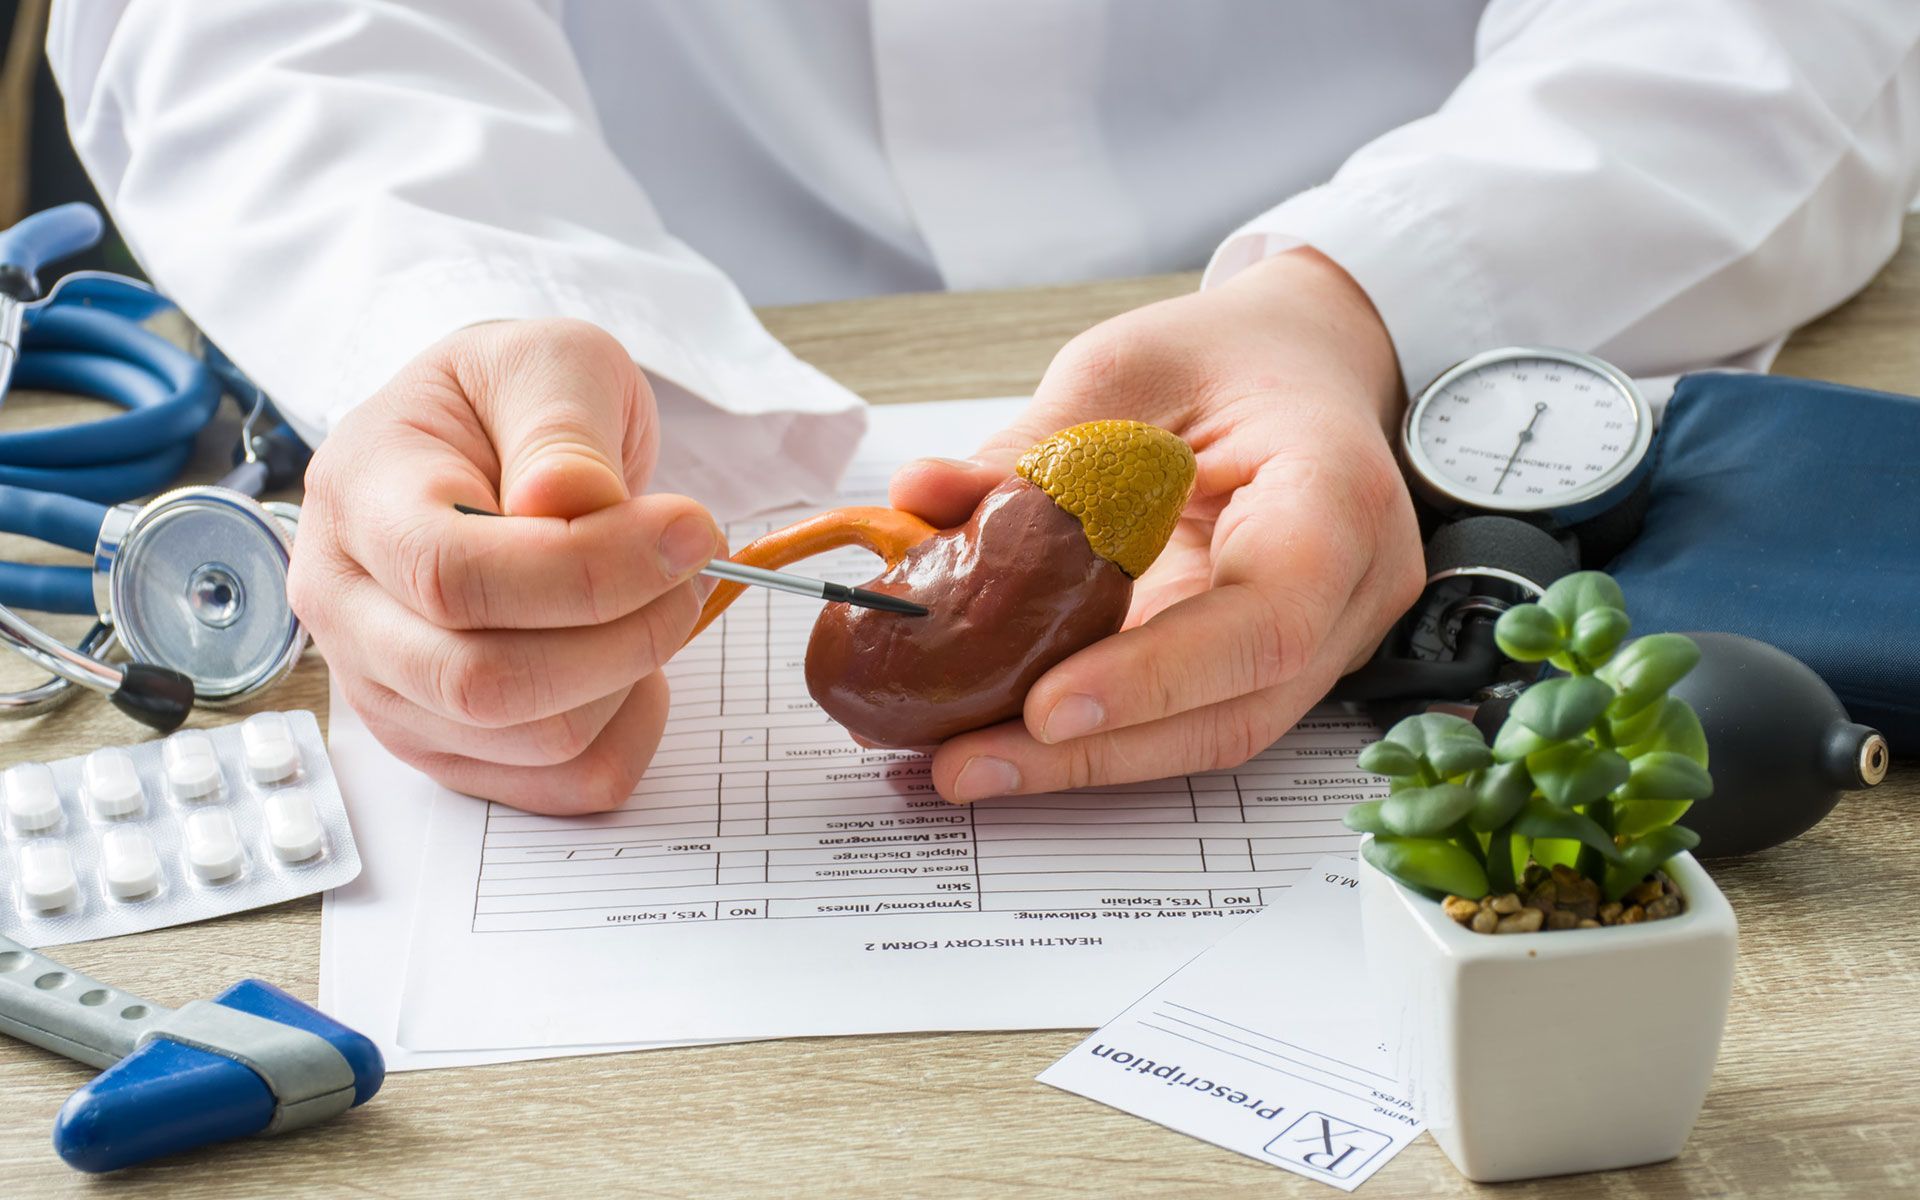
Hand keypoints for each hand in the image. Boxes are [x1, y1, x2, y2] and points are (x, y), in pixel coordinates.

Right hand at [289, 319, 723, 812]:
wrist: (490, 442)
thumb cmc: (512, 400)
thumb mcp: (547, 362)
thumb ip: (560, 425)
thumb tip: (570, 500)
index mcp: (359, 497)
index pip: (451, 575)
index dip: (586, 571)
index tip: (687, 531)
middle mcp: (348, 607)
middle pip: (481, 682)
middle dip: (623, 634)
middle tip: (689, 569)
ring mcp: (390, 690)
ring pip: (534, 740)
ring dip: (633, 673)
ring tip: (660, 596)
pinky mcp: (448, 745)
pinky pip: (561, 784)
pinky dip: (630, 729)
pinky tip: (634, 659)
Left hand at [890, 250, 1424, 802]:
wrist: (1305, 364)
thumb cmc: (1230, 358)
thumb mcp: (1126, 370)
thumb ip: (1035, 445)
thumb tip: (922, 498)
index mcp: (1337, 495)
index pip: (1266, 618)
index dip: (1157, 677)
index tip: (1045, 709)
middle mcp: (1351, 588)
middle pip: (1236, 707)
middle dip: (1096, 752)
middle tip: (966, 762)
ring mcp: (1326, 639)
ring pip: (1215, 733)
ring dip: (1089, 763)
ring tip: (970, 763)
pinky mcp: (1275, 665)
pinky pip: (1194, 717)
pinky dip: (1105, 738)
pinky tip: (1015, 740)